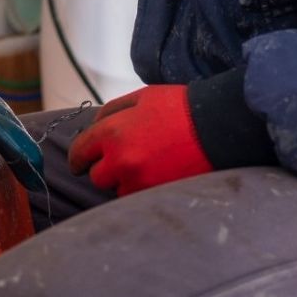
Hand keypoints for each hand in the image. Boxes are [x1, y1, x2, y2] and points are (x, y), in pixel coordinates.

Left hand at [66, 84, 214, 195]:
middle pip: (97, 176)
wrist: (219, 128)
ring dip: (124, 181)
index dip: (78, 157)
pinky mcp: (157, 196)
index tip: (80, 162)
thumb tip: (94, 125)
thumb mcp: (142, 97)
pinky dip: (142, 189)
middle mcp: (121, 161)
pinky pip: (138, 198)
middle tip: (120, 160)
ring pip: (117, 190)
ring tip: (146, 165)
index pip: (80, 151)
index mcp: (113, 133)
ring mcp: (140, 182)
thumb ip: (112, 111)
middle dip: (105, 168)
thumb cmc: (180, 108)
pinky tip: (156, 174)